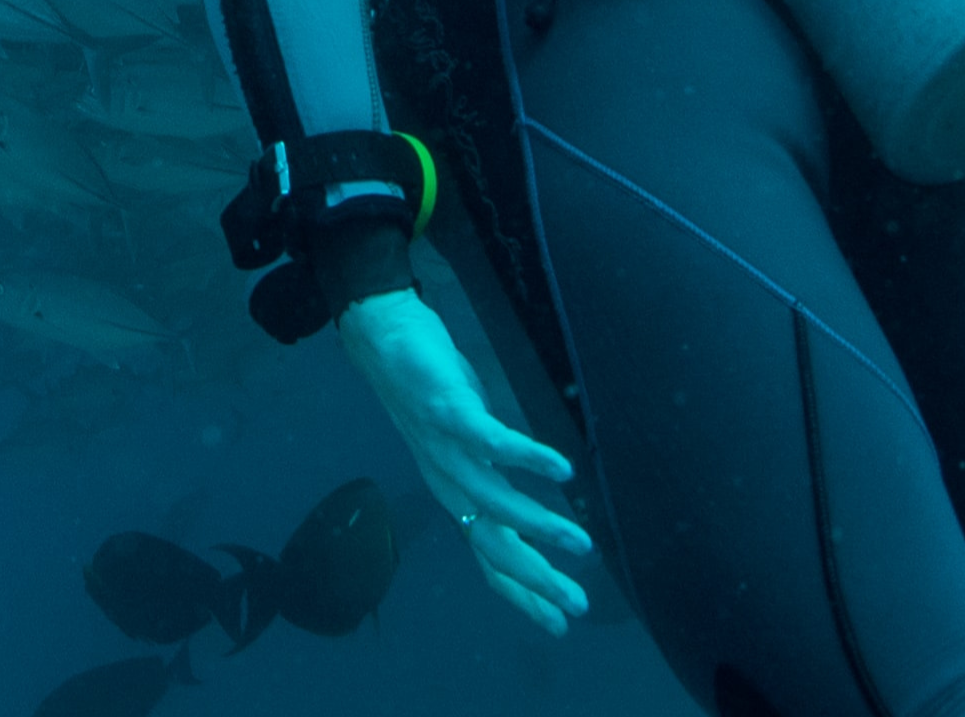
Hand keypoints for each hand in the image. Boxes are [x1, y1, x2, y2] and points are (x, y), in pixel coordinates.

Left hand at [338, 288, 595, 635]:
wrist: (383, 340)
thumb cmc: (436, 396)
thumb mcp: (469, 450)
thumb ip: (495, 481)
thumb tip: (530, 514)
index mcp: (456, 495)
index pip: (489, 557)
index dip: (523, 593)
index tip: (561, 624)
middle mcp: (449, 483)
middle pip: (493, 543)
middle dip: (536, 578)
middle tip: (578, 604)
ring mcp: (445, 449)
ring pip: (493, 500)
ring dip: (538, 525)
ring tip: (581, 543)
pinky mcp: (448, 411)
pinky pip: (490, 440)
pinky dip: (526, 458)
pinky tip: (562, 470)